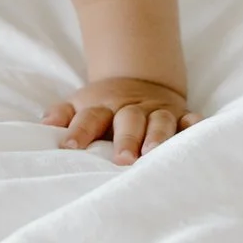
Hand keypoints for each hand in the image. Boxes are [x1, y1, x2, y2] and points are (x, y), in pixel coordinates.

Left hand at [45, 77, 197, 163]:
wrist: (139, 81)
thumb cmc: (105, 107)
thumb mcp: (81, 105)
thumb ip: (63, 115)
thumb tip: (44, 125)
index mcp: (104, 107)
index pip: (89, 117)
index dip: (79, 131)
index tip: (69, 148)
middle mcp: (132, 108)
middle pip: (128, 121)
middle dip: (125, 140)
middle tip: (122, 161)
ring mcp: (159, 110)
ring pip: (160, 122)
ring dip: (158, 137)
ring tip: (154, 155)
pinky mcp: (182, 115)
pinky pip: (192, 121)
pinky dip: (195, 128)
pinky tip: (197, 137)